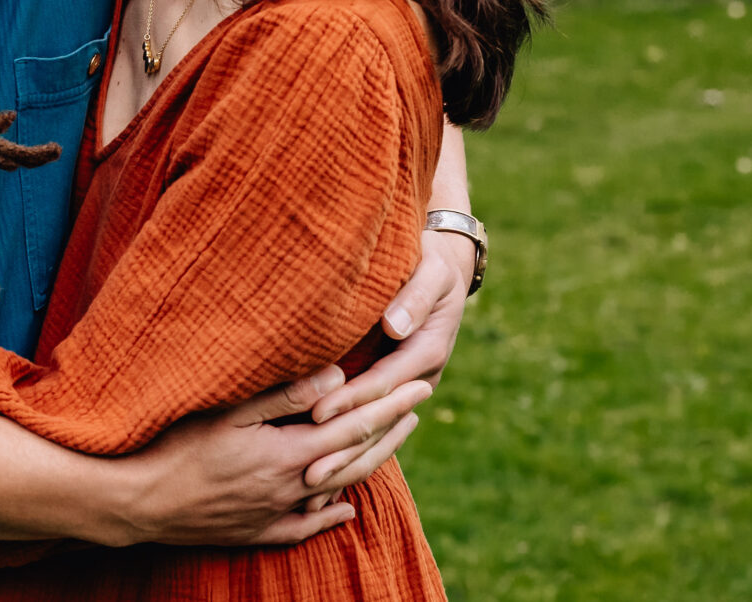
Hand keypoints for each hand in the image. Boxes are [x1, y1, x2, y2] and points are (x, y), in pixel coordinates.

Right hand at [127, 368, 429, 546]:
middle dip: (391, 431)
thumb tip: (336, 377)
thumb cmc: (176, 447)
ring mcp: (274, 515)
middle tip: (419, 406)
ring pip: (336, 491)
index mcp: (288, 455)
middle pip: (356, 461)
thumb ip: (284, 395)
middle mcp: (291, 489)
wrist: (139, 503)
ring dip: (367, 466)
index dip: (391, 405)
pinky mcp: (255, 532)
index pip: (354, 427)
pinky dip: (330, 517)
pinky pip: (304, 527)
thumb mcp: (228, 411)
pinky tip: (345, 510)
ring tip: (390, 443)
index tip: (422, 384)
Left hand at [300, 228, 475, 475]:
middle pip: (377, 422)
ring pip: (374, 434)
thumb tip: (394, 325)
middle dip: (343, 450)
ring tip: (311, 490)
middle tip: (309, 476)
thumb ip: (414, 297)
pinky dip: (348, 452)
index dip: (350, 400)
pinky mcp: (392, 390)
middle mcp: (419, 379)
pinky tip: (323, 477)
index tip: (318, 415)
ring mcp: (406, 389)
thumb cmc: (431, 261)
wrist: (442, 266)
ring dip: (344, 463)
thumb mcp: (431, 272)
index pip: (382, 382)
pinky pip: (370, 427)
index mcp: (427, 352)